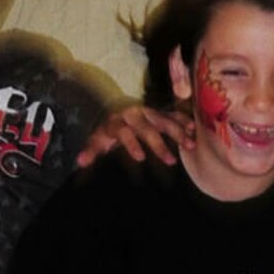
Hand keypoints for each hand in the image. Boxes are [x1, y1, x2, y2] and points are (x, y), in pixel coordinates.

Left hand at [77, 103, 194, 167]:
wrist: (117, 110)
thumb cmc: (108, 130)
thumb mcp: (98, 139)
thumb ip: (91, 150)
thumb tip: (80, 162)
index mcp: (118, 121)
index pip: (124, 132)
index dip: (131, 144)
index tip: (140, 159)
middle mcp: (135, 115)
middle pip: (147, 128)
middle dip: (159, 144)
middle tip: (170, 162)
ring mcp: (149, 112)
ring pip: (164, 120)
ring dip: (178, 132)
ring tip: (190, 145)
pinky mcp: (159, 112)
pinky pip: (173, 115)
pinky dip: (184, 122)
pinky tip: (194, 130)